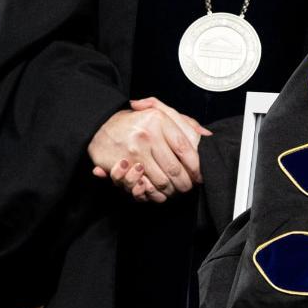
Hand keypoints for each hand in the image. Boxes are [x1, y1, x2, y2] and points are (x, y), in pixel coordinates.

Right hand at [88, 97, 209, 202]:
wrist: (100, 125)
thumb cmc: (136, 121)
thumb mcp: (160, 113)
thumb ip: (184, 123)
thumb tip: (206, 135)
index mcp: (159, 120)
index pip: (185, 149)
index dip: (196, 166)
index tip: (199, 175)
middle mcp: (147, 134)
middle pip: (175, 169)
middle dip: (185, 183)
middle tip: (187, 187)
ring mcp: (133, 150)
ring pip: (161, 181)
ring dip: (170, 190)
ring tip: (174, 190)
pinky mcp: (121, 164)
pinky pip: (144, 186)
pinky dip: (154, 194)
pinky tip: (158, 192)